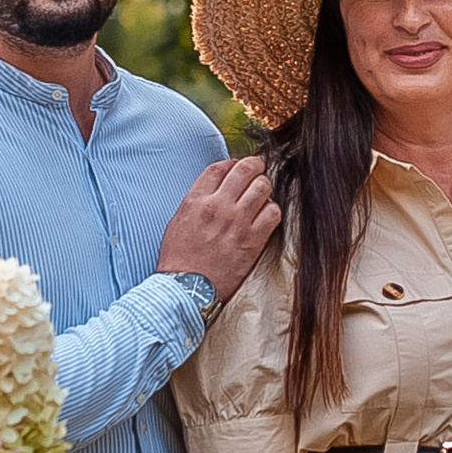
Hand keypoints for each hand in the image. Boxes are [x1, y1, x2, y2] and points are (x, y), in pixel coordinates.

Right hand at [159, 157, 280, 300]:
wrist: (187, 289)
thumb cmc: (180, 259)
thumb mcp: (178, 221)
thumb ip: (197, 201)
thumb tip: (216, 189)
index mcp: (196, 201)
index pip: (219, 167)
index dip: (231, 163)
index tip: (236, 167)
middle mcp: (217, 207)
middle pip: (245, 170)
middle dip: (254, 166)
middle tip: (257, 170)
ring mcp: (237, 223)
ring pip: (263, 187)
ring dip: (264, 187)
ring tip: (261, 194)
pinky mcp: (253, 240)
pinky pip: (273, 213)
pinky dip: (272, 210)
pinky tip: (265, 215)